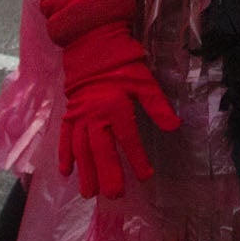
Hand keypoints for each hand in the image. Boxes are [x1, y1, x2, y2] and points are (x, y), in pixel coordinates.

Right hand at [59, 59, 180, 198]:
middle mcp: (95, 115)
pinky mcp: (69, 114)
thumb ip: (158, 106)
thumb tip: (175, 127)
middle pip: (101, 150)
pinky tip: (65, 173)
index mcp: (115, 107)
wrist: (91, 44)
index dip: (137, 159)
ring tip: (89, 193)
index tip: (146, 176)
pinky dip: (64, 155)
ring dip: (85, 172)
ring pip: (81, 149)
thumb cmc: (122, 63)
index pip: (128, 139)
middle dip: (107, 174)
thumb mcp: (144, 81)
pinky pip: (64, 138)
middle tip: (113, 195)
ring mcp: (79, 116)